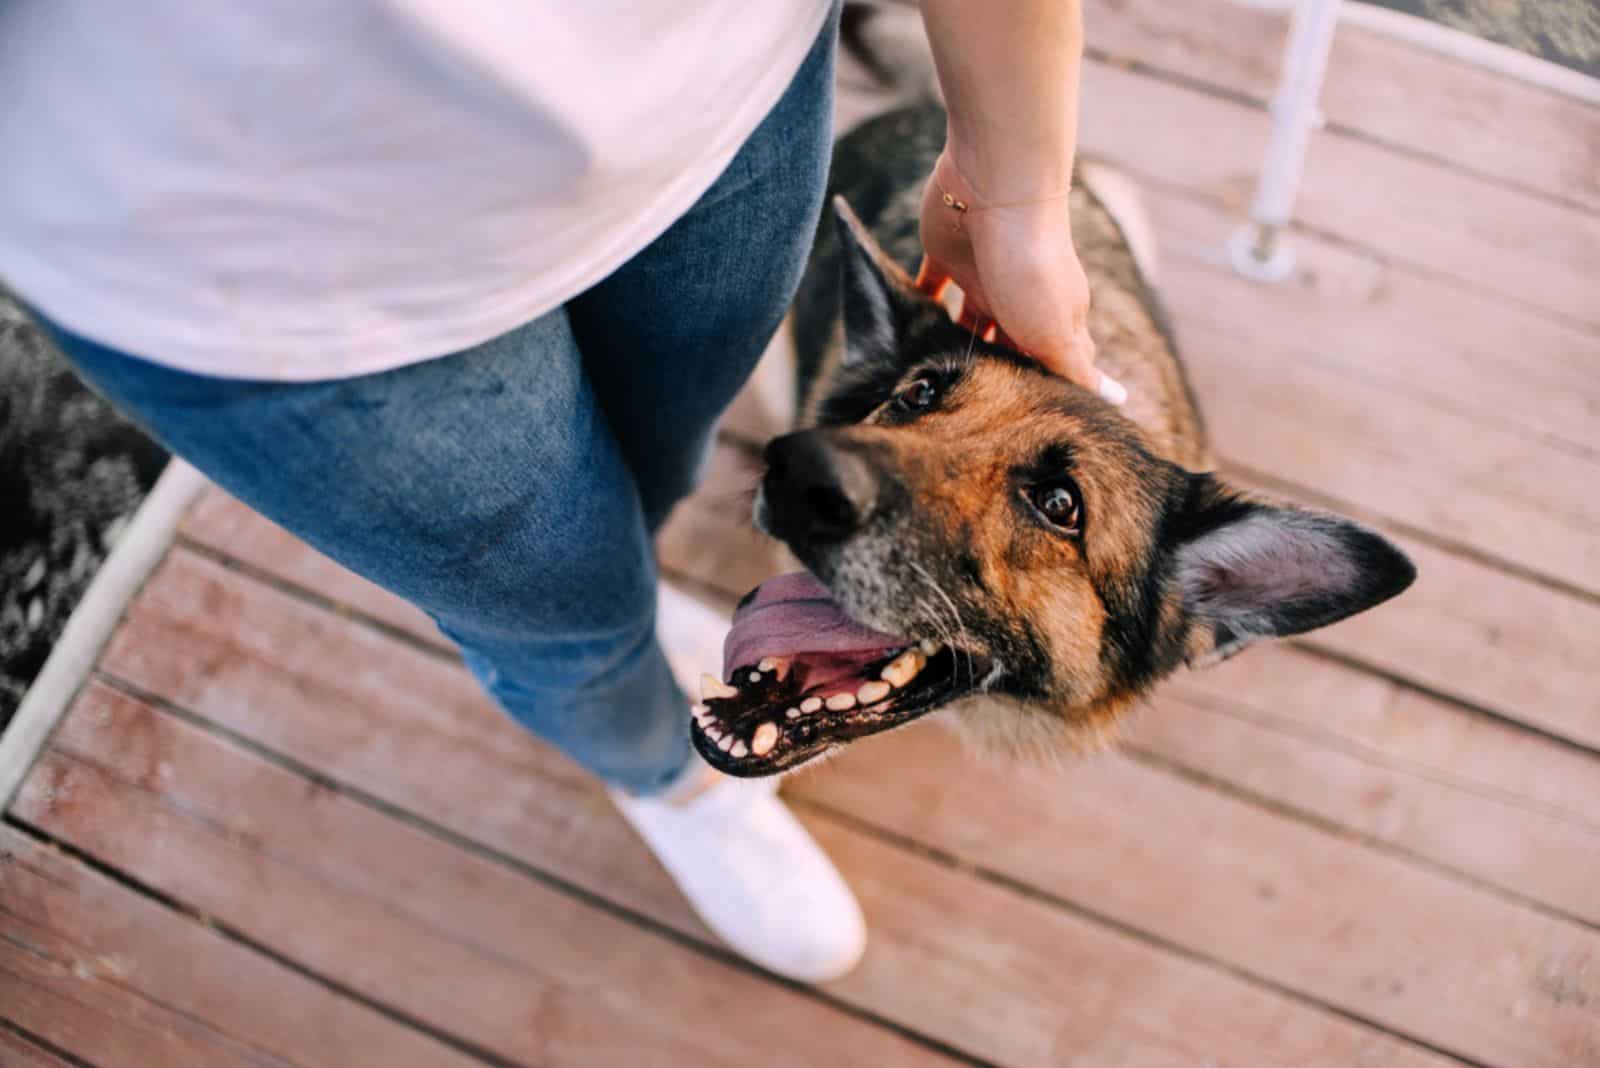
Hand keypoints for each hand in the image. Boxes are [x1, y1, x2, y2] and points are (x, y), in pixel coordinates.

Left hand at [917, 149, 1125, 404]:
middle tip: (971, 409)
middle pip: (1009, 343)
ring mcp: (984, 275)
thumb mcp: (1058, 333)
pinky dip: (920, 304)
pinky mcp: (948, 255)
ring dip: (956, 344)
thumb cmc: (1032, 267)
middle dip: (995, 371)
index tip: (1026, 420)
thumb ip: (1076, 368)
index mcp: (1053, 315)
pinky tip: (905, 330)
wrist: (996, 189)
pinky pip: (931, 285)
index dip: (1045, 386)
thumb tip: (1114, 399)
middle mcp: (1020, 298)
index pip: (1056, 358)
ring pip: (970, 320)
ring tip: (936, 380)